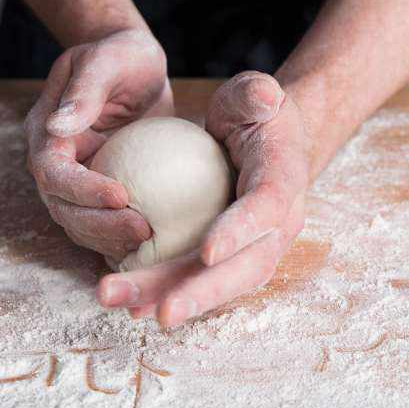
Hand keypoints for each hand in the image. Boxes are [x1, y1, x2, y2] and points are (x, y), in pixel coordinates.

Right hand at [25, 26, 169, 261]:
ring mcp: (75, 182)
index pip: (53, 173)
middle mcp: (54, 164)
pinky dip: (119, 238)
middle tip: (142, 229)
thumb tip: (57, 125)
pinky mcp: (98, 193)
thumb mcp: (106, 61)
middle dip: (100, 225)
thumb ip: (84, 92)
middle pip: (62, 209)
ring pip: (79, 224)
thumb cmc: (120, 55)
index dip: (82, 190)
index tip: (121, 196)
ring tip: (148, 240)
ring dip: (109, 238)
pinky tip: (150, 244)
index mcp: (45, 134)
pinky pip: (102, 224)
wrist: (134, 67)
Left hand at [97, 71, 309, 327]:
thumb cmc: (254, 116)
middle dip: (201, 292)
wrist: (264, 145)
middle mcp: (276, 227)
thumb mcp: (255, 95)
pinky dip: (163, 295)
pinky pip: (196, 283)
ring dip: (169, 299)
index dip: (241, 231)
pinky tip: (127, 306)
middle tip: (162, 313)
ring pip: (215, 285)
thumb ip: (257, 94)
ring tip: (124, 308)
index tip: (208, 252)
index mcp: (284, 181)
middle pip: (243, 269)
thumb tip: (264, 97)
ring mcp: (252, 249)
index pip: (267, 209)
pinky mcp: (226, 261)